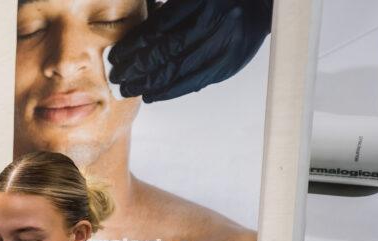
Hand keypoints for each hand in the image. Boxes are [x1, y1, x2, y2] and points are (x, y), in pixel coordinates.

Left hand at [108, 0, 272, 102]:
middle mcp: (212, 22)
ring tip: (128, 89)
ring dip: (147, 83)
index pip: (158, 28)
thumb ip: (167, 12)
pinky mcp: (227, 64)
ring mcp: (221, 45)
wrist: (261, 7)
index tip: (116, 56)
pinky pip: (191, 83)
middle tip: (117, 77)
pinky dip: (168, 91)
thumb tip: (134, 38)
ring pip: (176, 70)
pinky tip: (151, 95)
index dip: (133, 45)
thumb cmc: (218, 2)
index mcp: (199, 1)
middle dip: (136, 68)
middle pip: (164, 51)